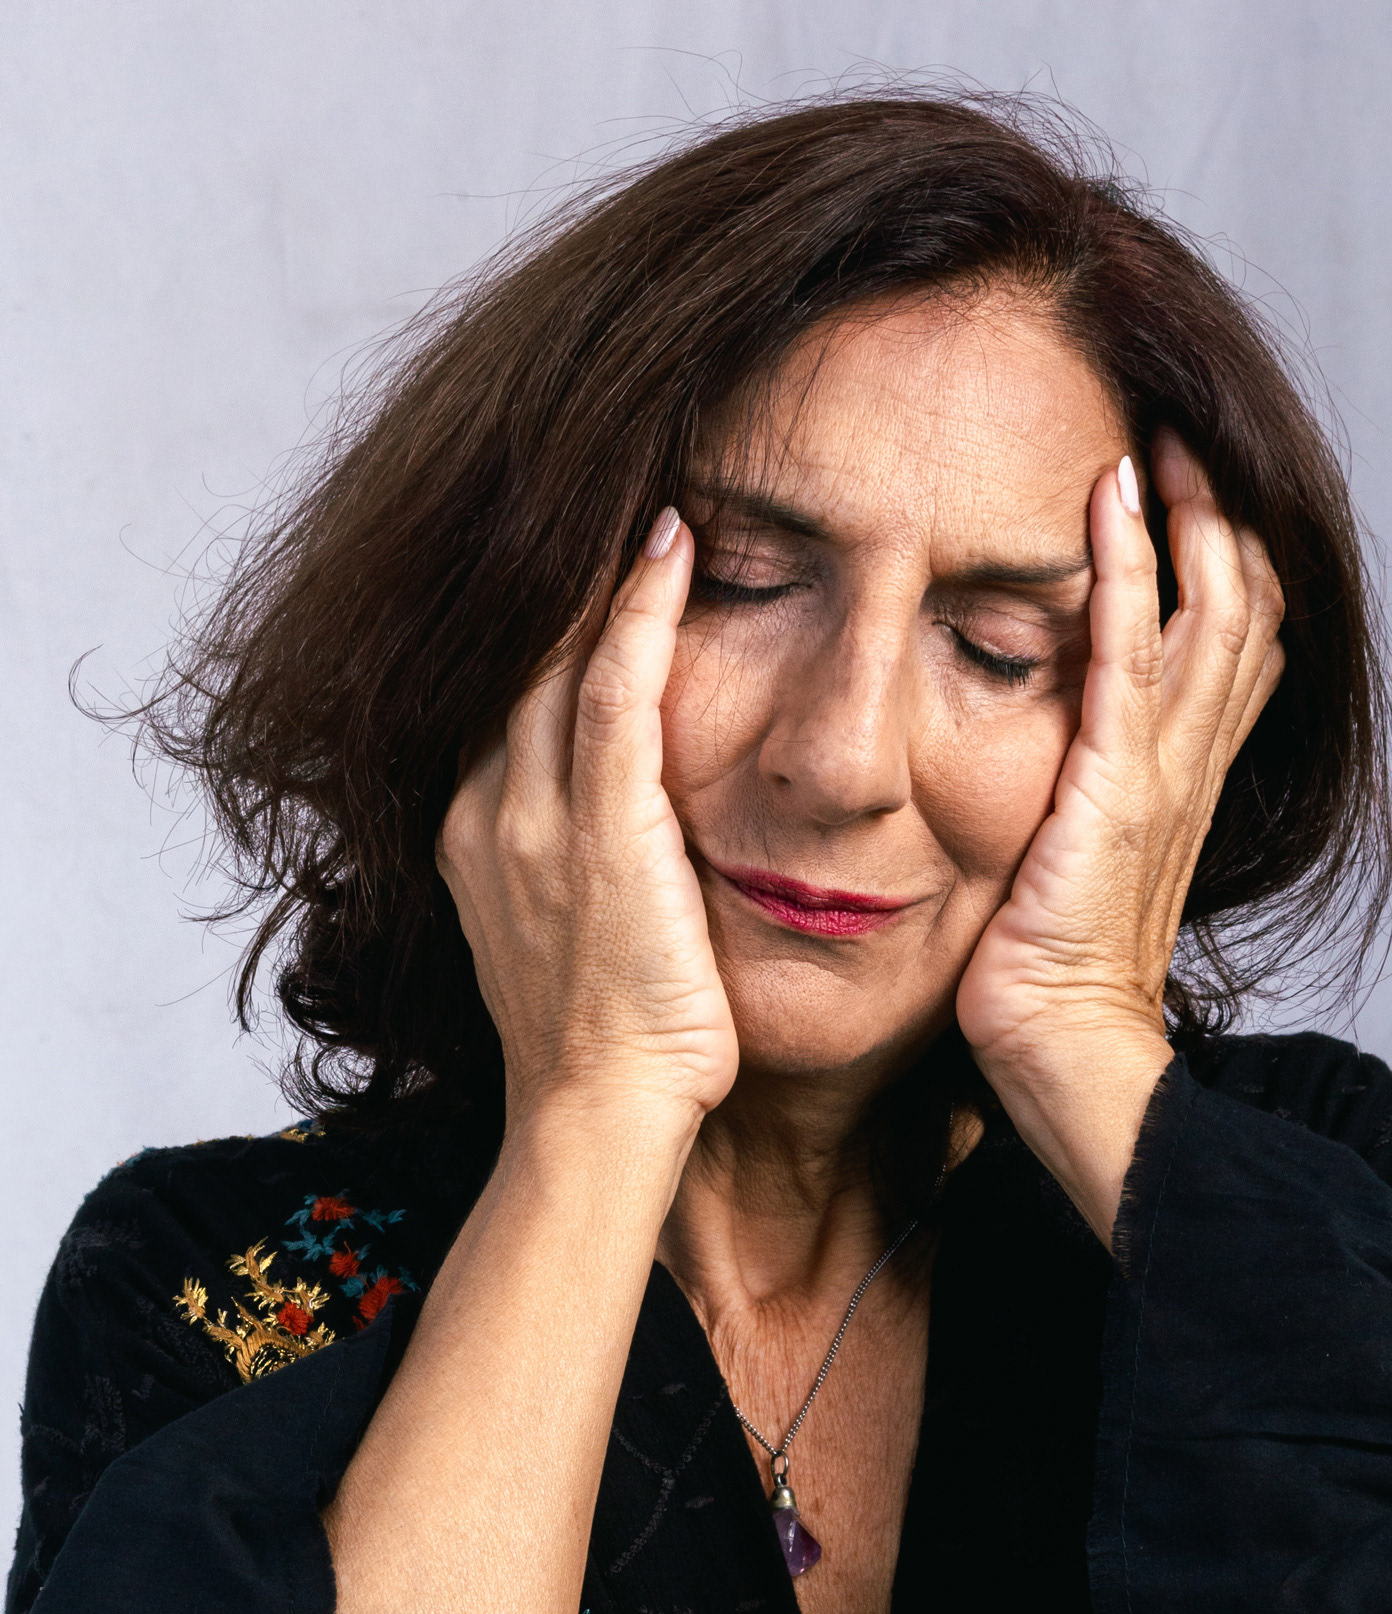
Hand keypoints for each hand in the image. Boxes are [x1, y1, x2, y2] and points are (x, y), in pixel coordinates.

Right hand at [438, 508, 737, 1137]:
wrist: (598, 1113)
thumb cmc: (601, 1036)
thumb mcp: (561, 927)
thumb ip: (568, 851)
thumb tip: (617, 811)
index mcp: (471, 827)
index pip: (504, 687)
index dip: (541, 609)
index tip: (584, 543)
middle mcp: (485, 806)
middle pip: (517, 651)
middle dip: (558, 564)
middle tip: (610, 473)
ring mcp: (532, 815)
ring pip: (555, 650)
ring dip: (598, 560)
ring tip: (643, 479)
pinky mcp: (598, 829)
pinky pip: (614, 688)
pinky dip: (639, 609)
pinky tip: (670, 541)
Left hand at [955, 433, 1285, 1238]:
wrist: (1062, 1052)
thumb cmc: (1049, 975)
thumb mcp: (1074, 864)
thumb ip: (1080, 800)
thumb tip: (1050, 764)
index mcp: (1180, 782)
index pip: (1235, 648)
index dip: (1221, 566)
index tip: (1182, 493)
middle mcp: (1188, 766)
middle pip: (1242, 609)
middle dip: (1216, 517)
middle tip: (1176, 437)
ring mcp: (1160, 774)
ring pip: (1210, 612)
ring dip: (1186, 516)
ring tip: (1155, 439)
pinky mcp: (1114, 788)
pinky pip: (1130, 651)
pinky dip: (1125, 567)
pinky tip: (1109, 498)